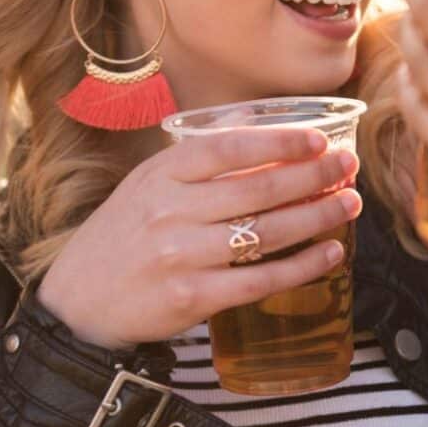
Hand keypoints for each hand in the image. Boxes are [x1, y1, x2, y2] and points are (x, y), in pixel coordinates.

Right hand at [36, 127, 363, 348]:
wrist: (79, 302)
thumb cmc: (122, 236)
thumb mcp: (147, 184)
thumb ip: (199, 157)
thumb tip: (255, 124)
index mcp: (161, 174)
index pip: (229, 148)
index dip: (280, 141)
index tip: (319, 138)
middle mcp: (170, 210)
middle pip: (258, 188)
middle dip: (313, 175)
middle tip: (348, 166)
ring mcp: (181, 255)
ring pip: (266, 232)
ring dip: (317, 216)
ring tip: (349, 203)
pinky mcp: (192, 297)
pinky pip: (260, 280)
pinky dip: (302, 266)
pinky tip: (330, 253)